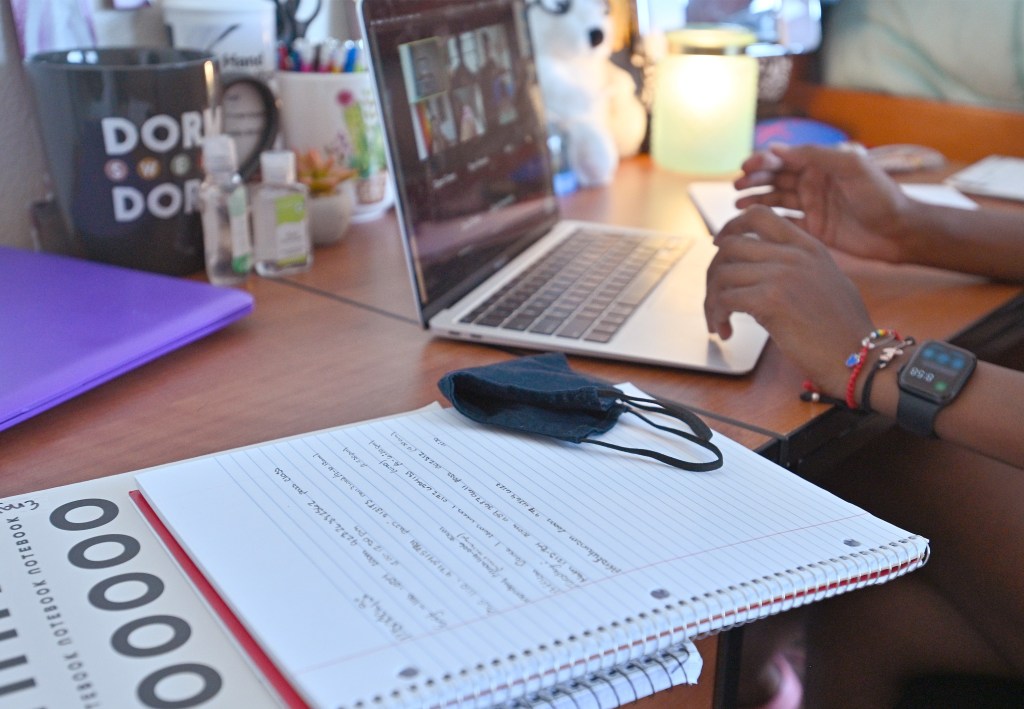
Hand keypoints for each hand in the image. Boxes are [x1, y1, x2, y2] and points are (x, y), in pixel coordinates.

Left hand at [705, 206, 874, 398]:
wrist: (858, 355)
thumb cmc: (842, 329)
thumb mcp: (825, 282)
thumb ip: (795, 268)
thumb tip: (757, 270)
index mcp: (808, 246)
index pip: (759, 215)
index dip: (731, 226)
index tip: (717, 244)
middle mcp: (794, 254)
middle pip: (730, 246)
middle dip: (713, 273)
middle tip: (714, 299)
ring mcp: (782, 274)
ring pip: (722, 274)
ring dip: (711, 300)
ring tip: (718, 322)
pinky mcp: (771, 299)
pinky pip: (725, 299)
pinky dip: (717, 315)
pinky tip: (725, 331)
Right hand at [734, 144, 913, 262]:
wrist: (899, 231)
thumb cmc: (880, 194)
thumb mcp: (852, 166)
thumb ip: (816, 155)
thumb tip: (778, 149)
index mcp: (821, 164)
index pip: (785, 158)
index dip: (763, 161)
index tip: (746, 168)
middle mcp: (813, 182)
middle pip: (775, 178)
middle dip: (754, 180)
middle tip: (737, 186)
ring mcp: (812, 206)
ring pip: (775, 200)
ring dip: (755, 200)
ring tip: (737, 205)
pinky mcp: (813, 229)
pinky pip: (784, 223)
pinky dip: (767, 222)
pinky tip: (751, 224)